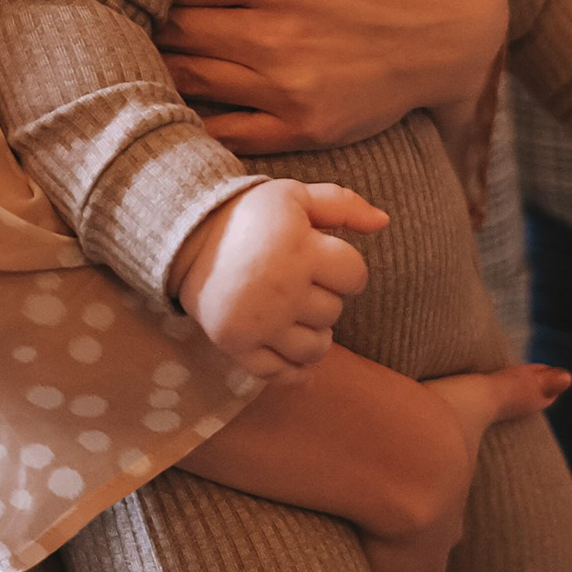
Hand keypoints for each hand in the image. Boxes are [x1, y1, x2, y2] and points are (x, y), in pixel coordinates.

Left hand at [156, 0, 507, 154]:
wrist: (466, 34)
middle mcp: (275, 35)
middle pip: (174, 30)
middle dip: (149, 16)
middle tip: (132, 5)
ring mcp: (288, 87)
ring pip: (190, 79)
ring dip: (163, 62)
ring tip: (144, 46)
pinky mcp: (304, 126)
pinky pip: (224, 130)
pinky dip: (194, 114)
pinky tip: (180, 96)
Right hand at [174, 179, 383, 378]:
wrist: (188, 237)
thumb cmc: (251, 216)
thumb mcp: (295, 197)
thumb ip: (343, 204)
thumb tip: (384, 222)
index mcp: (299, 249)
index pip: (355, 275)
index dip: (345, 268)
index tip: (322, 260)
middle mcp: (282, 289)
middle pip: (333, 312)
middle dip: (323, 297)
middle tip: (298, 283)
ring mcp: (259, 322)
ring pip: (315, 348)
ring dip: (313, 335)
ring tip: (295, 315)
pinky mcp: (238, 344)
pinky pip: (280, 374)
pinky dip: (294, 371)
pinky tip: (294, 353)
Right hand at [361, 363, 571, 571]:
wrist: (398, 465)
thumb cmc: (434, 427)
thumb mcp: (476, 402)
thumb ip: (514, 391)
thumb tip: (565, 375)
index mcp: (449, 520)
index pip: (439, 532)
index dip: (424, 523)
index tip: (405, 514)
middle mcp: (430, 560)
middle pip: (417, 571)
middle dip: (400, 560)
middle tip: (373, 542)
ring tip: (344, 559)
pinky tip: (327, 569)